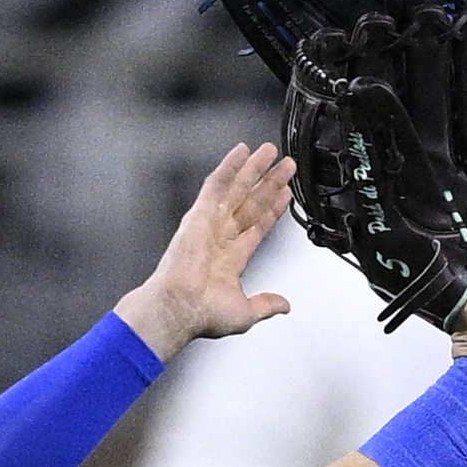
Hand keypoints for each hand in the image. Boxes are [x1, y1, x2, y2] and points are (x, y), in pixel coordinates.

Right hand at [117, 142, 298, 351]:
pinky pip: (216, 184)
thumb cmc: (202, 314)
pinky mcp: (199, 214)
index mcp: (232, 258)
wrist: (180, 307)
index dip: (273, 209)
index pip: (258, 225)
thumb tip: (283, 306)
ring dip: (254, 170)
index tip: (285, 195)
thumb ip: (266, 305)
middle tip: (286, 166)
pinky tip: (241, 152)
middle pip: (251, 202)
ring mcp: (211, 222)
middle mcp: (221, 236)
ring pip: (237, 189)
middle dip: (270, 183)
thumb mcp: (245, 312)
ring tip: (270, 152)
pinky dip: (229, 167)